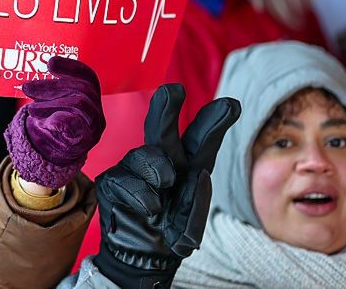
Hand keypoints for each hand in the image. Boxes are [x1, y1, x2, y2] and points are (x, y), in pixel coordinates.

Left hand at [4, 56, 104, 188]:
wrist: (52, 156)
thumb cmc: (52, 125)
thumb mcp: (52, 104)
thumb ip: (50, 90)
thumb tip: (33, 73)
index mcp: (91, 98)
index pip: (88, 76)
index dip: (70, 67)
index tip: (49, 63)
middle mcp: (97, 110)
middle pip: (81, 88)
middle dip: (52, 86)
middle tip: (27, 87)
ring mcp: (94, 127)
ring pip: (78, 103)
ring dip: (50, 103)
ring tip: (31, 109)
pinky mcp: (86, 141)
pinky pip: (76, 125)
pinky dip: (59, 119)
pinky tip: (45, 121)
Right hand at [93, 84, 240, 288]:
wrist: (143, 257)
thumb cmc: (172, 233)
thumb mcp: (193, 222)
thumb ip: (196, 199)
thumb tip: (190, 172)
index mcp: (188, 166)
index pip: (202, 140)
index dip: (215, 120)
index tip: (232, 104)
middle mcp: (162, 161)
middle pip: (163, 129)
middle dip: (168, 107)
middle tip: (173, 89)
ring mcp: (135, 168)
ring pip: (148, 154)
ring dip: (159, 172)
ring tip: (164, 193)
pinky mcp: (113, 180)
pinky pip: (127, 178)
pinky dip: (142, 195)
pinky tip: (148, 210)